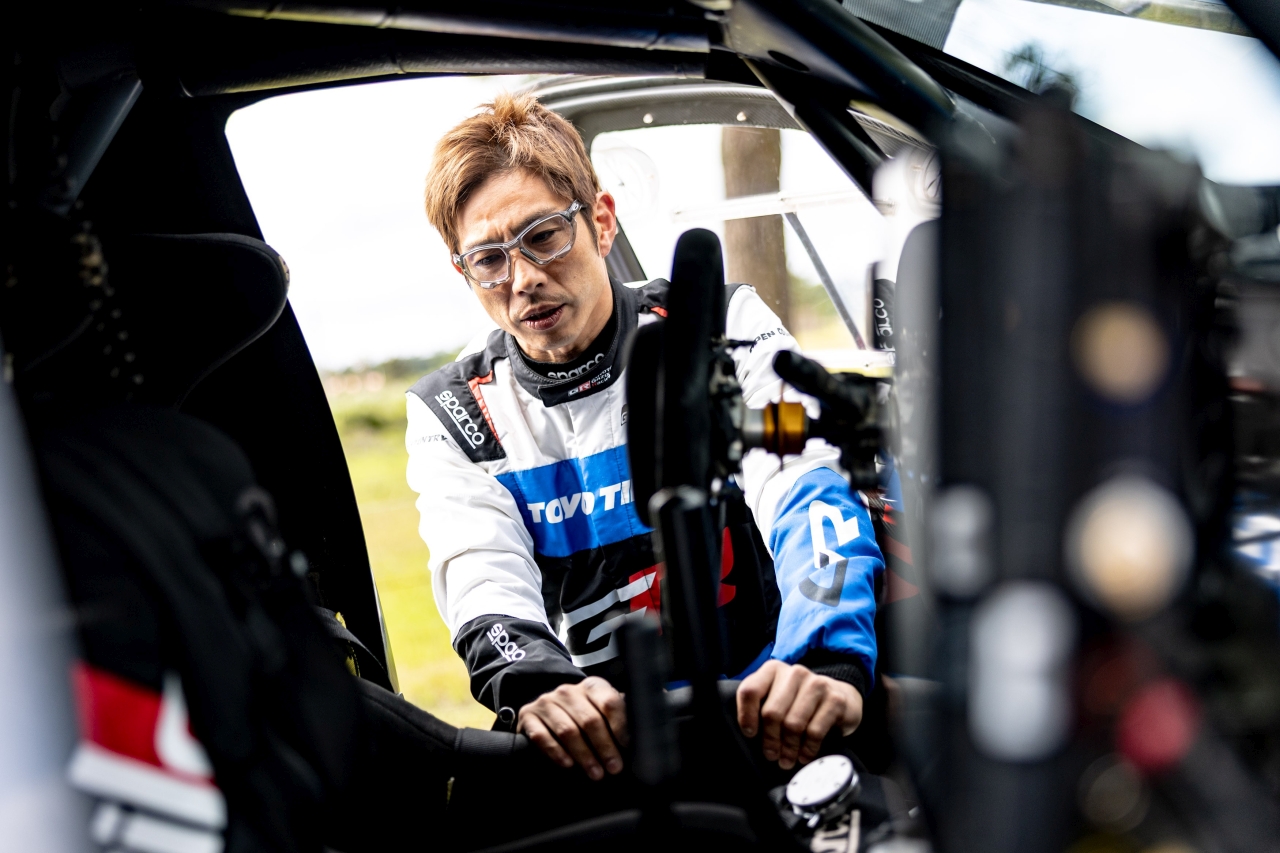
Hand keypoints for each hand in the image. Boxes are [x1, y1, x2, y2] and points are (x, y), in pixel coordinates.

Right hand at [517, 677, 628, 780]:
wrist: (547, 713)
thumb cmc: (584, 717)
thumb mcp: (602, 713)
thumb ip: (621, 719)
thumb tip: (644, 736)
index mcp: (592, 686)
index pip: (609, 702)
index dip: (620, 726)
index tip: (628, 747)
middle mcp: (568, 691)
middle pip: (590, 720)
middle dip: (604, 747)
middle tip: (614, 768)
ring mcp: (546, 702)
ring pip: (567, 730)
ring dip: (583, 755)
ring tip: (595, 773)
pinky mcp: (528, 716)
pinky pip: (542, 736)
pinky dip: (555, 752)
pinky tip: (567, 765)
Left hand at [736, 660, 862, 769]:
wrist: (839, 696)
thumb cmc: (800, 701)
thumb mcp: (777, 697)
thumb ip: (760, 706)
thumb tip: (748, 734)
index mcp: (773, 669)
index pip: (750, 691)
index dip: (746, 716)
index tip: (750, 734)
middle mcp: (794, 673)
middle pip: (772, 712)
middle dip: (770, 740)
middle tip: (772, 755)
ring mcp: (817, 684)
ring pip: (793, 724)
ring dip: (789, 748)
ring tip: (787, 759)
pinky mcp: (835, 699)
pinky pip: (814, 732)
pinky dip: (807, 749)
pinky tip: (804, 756)